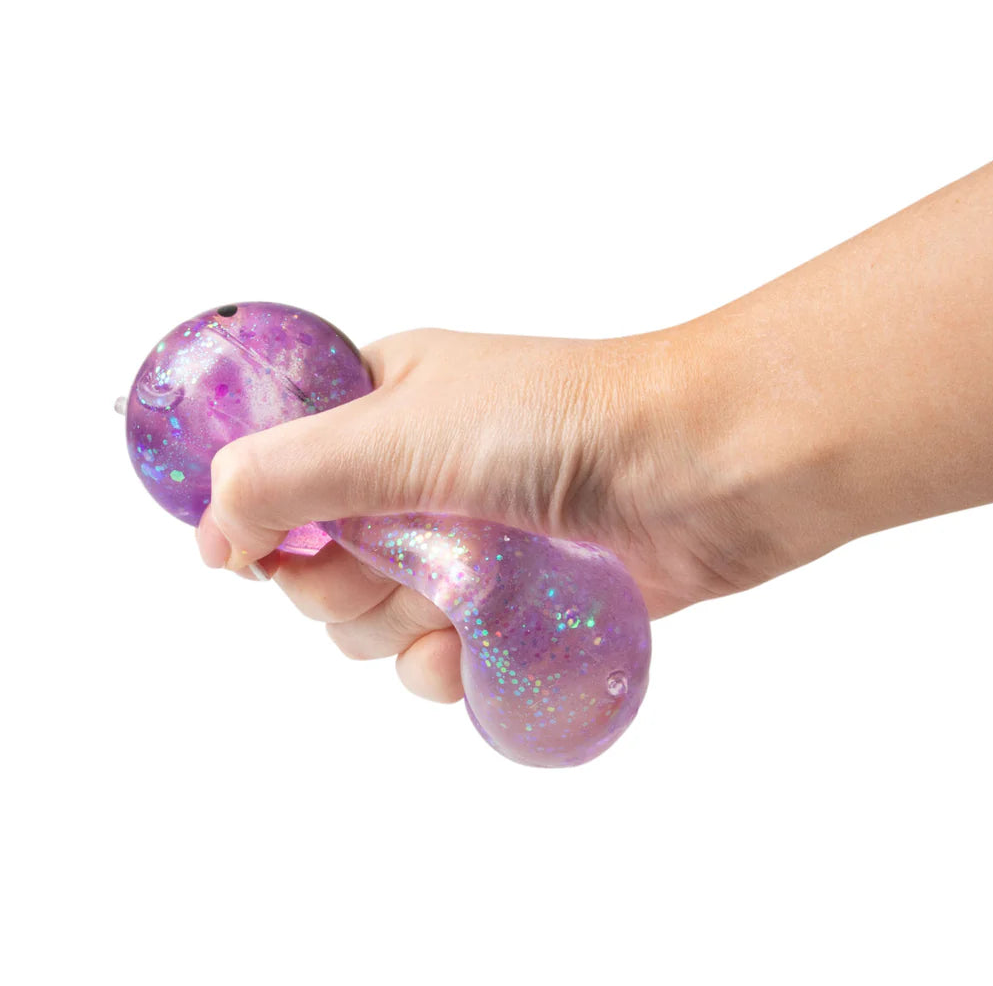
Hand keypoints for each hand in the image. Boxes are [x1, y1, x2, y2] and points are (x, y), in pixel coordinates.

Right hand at [195, 325, 799, 701]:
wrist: (702, 467)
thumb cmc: (559, 422)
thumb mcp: (400, 430)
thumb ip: (283, 475)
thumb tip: (211, 532)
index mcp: (378, 408)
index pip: (274, 470)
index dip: (262, 517)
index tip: (271, 548)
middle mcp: (413, 473)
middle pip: (313, 563)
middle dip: (338, 585)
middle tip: (391, 559)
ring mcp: (463, 541)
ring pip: (371, 621)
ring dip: (395, 627)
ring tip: (453, 596)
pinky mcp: (510, 599)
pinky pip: (438, 658)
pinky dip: (447, 665)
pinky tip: (474, 646)